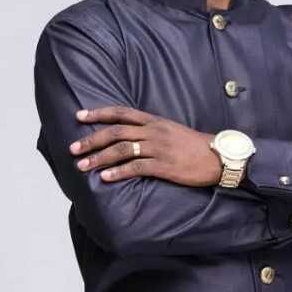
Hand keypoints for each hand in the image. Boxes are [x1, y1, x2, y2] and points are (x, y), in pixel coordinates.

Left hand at [69, 106, 221, 186]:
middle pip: (116, 132)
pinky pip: (137, 167)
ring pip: (122, 150)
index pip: (122, 113)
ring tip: (83, 166)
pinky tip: (106, 178)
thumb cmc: (194, 145)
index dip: (99, 113)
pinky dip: (119, 173)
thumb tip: (129, 135)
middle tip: (73, 148)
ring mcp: (158, 148)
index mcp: (155, 121)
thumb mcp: (171, 130)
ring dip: (100, 158)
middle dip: (92, 139)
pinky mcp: (164, 166)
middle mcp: (154, 131)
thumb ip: (150, 130)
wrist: (218, 156)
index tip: (80, 115)